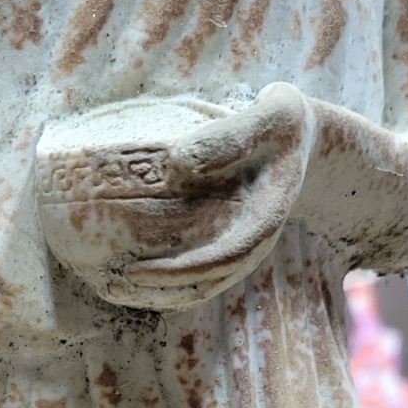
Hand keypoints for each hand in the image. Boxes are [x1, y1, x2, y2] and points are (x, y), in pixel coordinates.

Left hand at [123, 83, 314, 306]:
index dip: (177, 271)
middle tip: (110, 283)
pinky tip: (131, 271)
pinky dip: (163, 280)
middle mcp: (252, 244)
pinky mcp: (226, 244)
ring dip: (156, 292)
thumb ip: (232, 135)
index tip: (134, 270)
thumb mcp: (272, 114)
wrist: (297, 140)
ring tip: (111, 286)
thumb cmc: (283, 123)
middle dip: (156, 290)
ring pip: (198, 286)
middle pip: (204, 283)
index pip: (221, 259)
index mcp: (264, 220)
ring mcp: (239, 248)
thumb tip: (177, 162)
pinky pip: (194, 274)